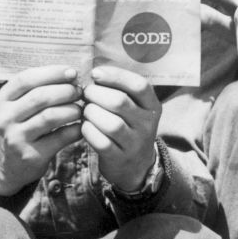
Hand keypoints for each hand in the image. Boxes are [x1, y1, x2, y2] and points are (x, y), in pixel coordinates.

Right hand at [0, 66, 82, 195]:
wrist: (6, 166)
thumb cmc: (19, 126)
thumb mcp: (16, 106)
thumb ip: (36, 89)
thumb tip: (71, 74)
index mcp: (2, 100)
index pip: (26, 79)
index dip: (52, 72)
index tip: (72, 72)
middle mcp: (5, 118)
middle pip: (40, 97)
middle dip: (66, 90)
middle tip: (80, 91)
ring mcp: (17, 138)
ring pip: (50, 116)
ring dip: (72, 109)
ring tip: (81, 108)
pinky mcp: (31, 156)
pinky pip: (60, 138)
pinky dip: (75, 129)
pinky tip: (80, 126)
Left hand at [81, 66, 159, 190]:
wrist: (136, 165)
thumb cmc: (128, 126)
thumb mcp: (134, 107)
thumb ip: (119, 89)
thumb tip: (94, 73)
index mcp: (152, 106)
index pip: (139, 85)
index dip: (115, 76)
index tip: (96, 73)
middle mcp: (147, 124)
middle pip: (120, 102)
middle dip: (96, 94)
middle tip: (85, 93)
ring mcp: (135, 143)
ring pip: (111, 124)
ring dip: (91, 112)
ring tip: (85, 109)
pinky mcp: (120, 158)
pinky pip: (101, 142)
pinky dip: (88, 131)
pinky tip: (85, 126)